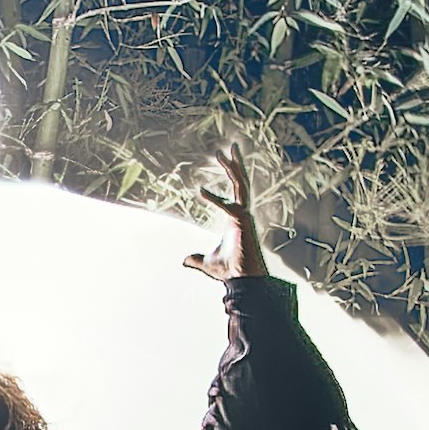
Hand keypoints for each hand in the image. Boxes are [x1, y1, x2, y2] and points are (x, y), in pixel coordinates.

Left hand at [184, 140, 269, 286]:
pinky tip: (200, 191)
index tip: (222, 164)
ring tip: (223, 152)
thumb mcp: (207, 263)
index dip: (230, 178)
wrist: (243, 282)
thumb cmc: (231, 271)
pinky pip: (228, 207)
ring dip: (232, 168)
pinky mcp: (241, 223)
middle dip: (235, 165)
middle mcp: (242, 214)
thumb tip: (184, 260)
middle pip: (242, 183)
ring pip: (241, 186)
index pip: (235, 193)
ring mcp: (244, 217)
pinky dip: (215, 199)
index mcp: (236, 219)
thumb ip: (196, 259)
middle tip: (228, 148)